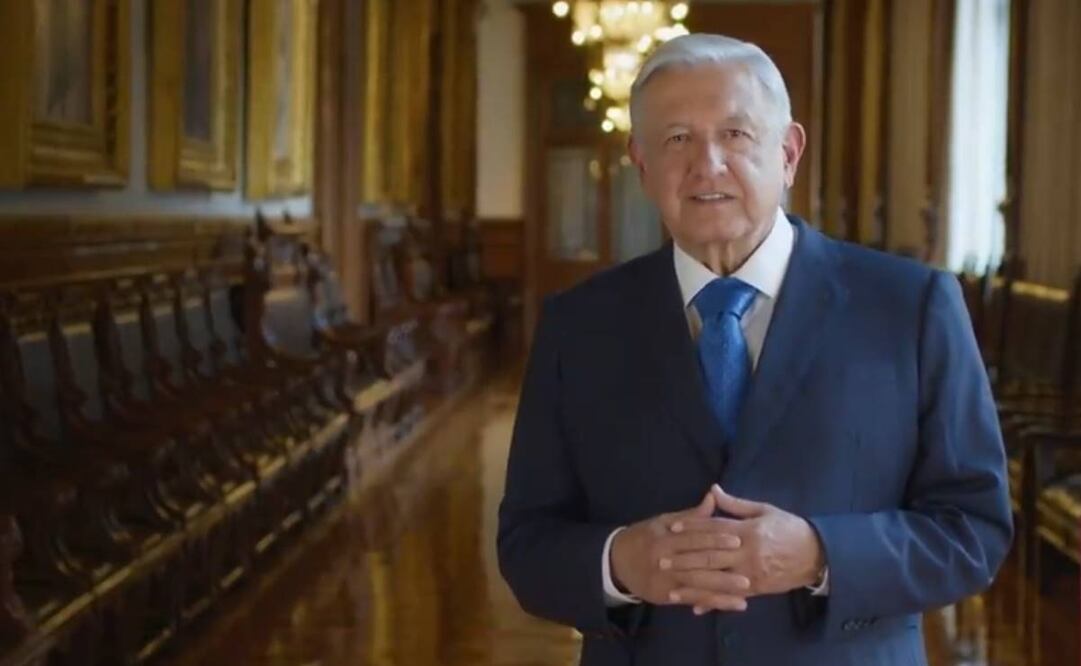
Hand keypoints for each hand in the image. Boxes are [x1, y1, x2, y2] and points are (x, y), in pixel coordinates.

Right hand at [609, 489, 749, 611]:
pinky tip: (732, 605)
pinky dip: (712, 603)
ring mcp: (666, 580)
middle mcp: (665, 560)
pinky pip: (692, 600)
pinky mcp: (667, 596)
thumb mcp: (662, 521)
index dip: (715, 539)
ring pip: (697, 585)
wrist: (616, 562)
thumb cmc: (643, 537)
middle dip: (723, 566)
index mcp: (665, 538)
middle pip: (697, 563)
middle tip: (749, 569)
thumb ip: (691, 516)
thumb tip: (713, 498)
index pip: (693, 538)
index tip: (737, 539)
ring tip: (746, 592)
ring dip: (722, 589)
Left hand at [665, 485, 824, 612]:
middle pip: (711, 555)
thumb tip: (713, 489)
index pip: (714, 528)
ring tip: (671, 586)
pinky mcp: (757, 589)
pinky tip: (695, 606)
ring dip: (693, 584)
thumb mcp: (764, 510)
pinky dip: (713, 602)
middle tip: (662, 561)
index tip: (672, 528)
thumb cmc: (788, 528)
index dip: (692, 526)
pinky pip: (731, 595)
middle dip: (685, 559)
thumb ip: (736, 504)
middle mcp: (747, 552)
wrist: (816, 554)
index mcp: (748, 530)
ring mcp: (752, 573)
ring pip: (717, 579)